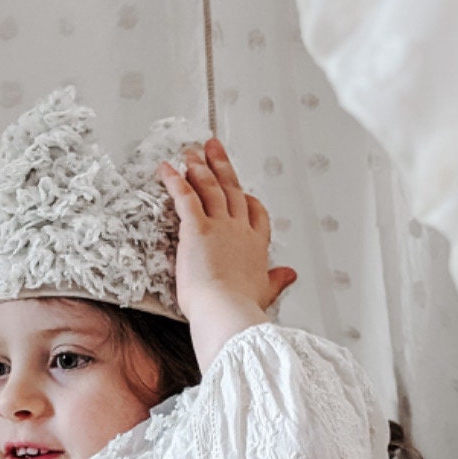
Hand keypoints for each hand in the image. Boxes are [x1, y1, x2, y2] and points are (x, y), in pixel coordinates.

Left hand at [159, 138, 295, 317]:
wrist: (227, 310)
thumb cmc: (240, 306)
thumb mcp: (264, 292)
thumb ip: (276, 281)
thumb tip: (290, 275)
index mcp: (255, 245)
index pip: (255, 213)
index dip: (247, 199)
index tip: (243, 190)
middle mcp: (239, 230)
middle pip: (232, 190)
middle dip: (222, 166)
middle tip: (213, 148)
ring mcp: (219, 226)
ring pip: (210, 188)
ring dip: (199, 167)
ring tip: (191, 152)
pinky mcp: (197, 228)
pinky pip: (186, 196)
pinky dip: (175, 180)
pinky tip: (167, 168)